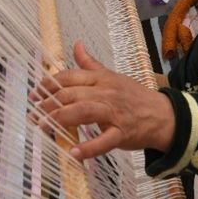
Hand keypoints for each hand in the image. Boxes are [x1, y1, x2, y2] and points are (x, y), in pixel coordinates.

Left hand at [33, 41, 175, 159]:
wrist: (164, 115)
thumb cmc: (134, 96)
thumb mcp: (112, 76)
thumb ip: (90, 64)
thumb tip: (77, 44)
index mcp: (101, 79)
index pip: (70, 77)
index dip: (49, 84)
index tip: (34, 93)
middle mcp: (106, 93)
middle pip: (72, 94)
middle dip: (48, 103)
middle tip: (34, 112)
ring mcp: (114, 113)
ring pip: (83, 112)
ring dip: (60, 119)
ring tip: (43, 126)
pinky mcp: (122, 133)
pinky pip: (104, 141)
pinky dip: (88, 148)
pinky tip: (73, 153)